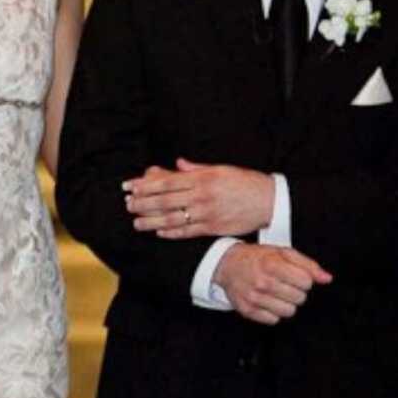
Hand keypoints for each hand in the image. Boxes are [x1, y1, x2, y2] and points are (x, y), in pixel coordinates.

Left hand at [123, 159, 274, 237]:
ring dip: (151, 221)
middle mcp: (201, 195)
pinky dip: (171, 232)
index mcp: (202, 178)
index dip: (146, 185)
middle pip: (164, 200)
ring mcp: (206, 213)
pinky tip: (158, 232)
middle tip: (128, 205)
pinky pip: (187, 232)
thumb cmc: (245, 182)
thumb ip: (197, 168)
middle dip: (143, 203)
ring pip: (172, 218)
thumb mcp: (221, 169)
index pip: (166, 182)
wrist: (269, 200)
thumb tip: (177, 165)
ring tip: (136, 222)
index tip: (130, 187)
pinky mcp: (213, 228)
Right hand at [214, 244, 332, 325]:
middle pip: (299, 298)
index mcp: (272, 265)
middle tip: (285, 284)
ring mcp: (254, 298)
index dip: (304, 280)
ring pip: (288, 311)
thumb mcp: (283, 252)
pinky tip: (268, 300)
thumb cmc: (257, 258)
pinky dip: (273, 312)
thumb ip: (307, 264)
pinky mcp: (248, 311)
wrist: (228, 265)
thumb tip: (326, 278)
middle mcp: (263, 282)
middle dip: (296, 291)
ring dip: (286, 303)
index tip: (296, 276)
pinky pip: (274, 320)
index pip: (306, 282)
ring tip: (277, 293)